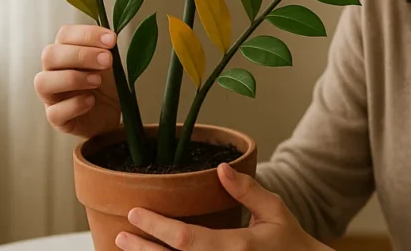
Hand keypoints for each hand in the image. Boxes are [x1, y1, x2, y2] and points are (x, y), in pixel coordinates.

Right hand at [34, 24, 121, 138]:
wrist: (111, 115)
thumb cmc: (106, 85)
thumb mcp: (109, 65)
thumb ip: (105, 51)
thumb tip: (109, 39)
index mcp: (65, 52)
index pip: (65, 35)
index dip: (87, 34)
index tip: (111, 40)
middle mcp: (52, 71)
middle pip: (50, 55)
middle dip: (81, 54)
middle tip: (107, 60)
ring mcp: (51, 96)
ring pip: (43, 82)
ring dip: (72, 78)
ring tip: (97, 81)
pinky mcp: (56, 118)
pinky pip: (54, 112)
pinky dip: (74, 105)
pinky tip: (90, 101)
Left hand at [116, 163, 331, 250]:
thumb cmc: (290, 241)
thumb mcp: (274, 211)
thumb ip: (247, 190)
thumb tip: (221, 167)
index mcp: (237, 247)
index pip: (187, 239)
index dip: (158, 227)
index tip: (136, 212)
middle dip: (143, 250)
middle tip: (120, 237)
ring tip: (128, 249)